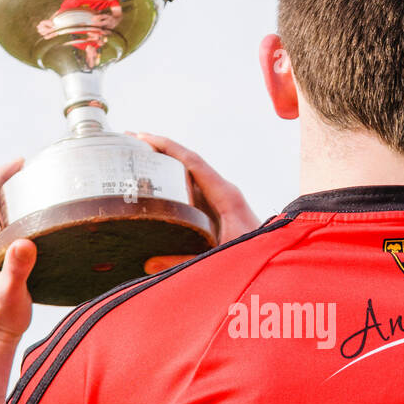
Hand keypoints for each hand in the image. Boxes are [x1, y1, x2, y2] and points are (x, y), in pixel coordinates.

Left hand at [0, 159, 36, 348]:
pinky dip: (6, 219)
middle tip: (30, 170)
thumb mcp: (11, 293)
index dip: (0, 177)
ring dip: (6, 202)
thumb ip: (18, 267)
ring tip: (31, 189)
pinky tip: (25, 219)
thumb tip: (26, 242)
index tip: (20, 162)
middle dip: (4, 184)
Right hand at [125, 133, 259, 273]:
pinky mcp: (218, 212)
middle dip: (159, 149)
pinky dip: (172, 182)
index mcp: (226, 195)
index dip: (166, 147)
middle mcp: (224, 192)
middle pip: (187, 162)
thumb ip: (185, 262)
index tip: (141, 137)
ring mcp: (222, 201)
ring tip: (135, 158)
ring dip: (165, 165)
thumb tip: (149, 263)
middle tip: (128, 141)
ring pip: (189, 175)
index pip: (193, 161)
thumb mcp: (217, 259)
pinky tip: (154, 186)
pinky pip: (193, 191)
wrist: (275, 265)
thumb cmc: (252, 258)